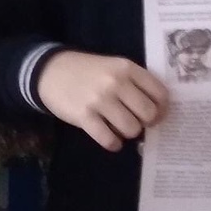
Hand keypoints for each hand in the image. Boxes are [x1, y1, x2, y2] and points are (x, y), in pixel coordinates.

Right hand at [37, 50, 167, 151]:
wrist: (49, 71)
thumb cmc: (87, 71)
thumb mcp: (113, 67)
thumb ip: (134, 83)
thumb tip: (158, 111)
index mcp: (126, 68)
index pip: (160, 94)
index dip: (162, 109)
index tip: (154, 113)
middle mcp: (115, 82)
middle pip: (149, 114)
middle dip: (145, 123)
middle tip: (134, 121)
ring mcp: (99, 100)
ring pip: (132, 129)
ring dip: (127, 133)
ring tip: (117, 126)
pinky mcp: (84, 116)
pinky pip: (110, 140)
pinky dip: (112, 143)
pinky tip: (107, 136)